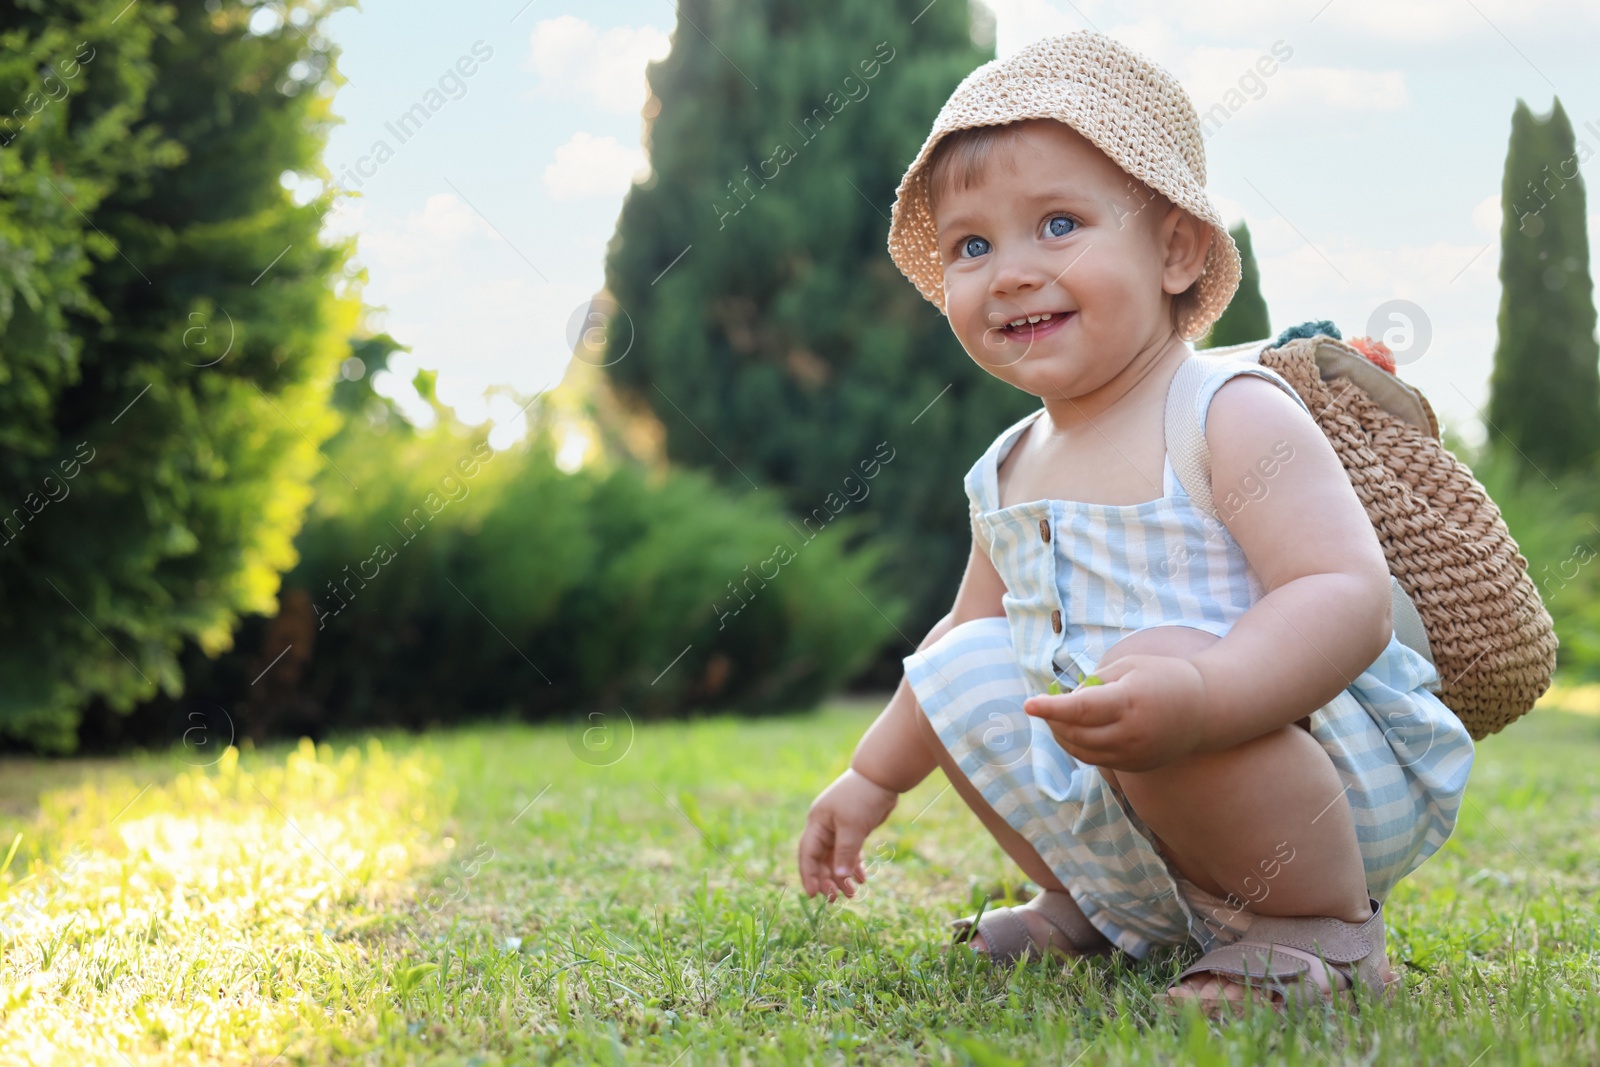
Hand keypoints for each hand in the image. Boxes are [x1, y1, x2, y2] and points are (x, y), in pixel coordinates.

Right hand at [797, 767, 898, 901]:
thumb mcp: (852, 826)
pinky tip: (862, 879)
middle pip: (820, 860)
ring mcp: (838, 828)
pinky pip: (850, 852)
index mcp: (817, 823)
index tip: (813, 895)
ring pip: (836, 859)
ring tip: (852, 893)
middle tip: (836, 899)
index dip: (809, 875)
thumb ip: (845, 852)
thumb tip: (838, 876)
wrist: (882, 777)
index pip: (808, 854)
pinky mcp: (853, 829)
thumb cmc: (862, 798)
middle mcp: (824, 827)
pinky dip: (854, 865)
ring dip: (842, 876)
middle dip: (827, 880)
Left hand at [1023, 653, 1207, 771]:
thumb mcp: (1129, 666)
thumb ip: (1095, 683)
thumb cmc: (1164, 677)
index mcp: (1129, 702)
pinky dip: (1078, 746)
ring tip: (1056, 716)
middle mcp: (1130, 734)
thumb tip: (1066, 700)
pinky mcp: (1135, 766)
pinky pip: (1096, 760)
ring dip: (1061, 735)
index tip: (1028, 704)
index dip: (1051, 708)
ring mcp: (1133, 754)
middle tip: (1043, 703)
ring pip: (1082, 751)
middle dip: (1053, 719)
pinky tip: (1074, 730)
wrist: (1206, 709)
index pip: (1080, 710)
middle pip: (1075, 733)